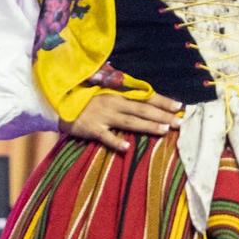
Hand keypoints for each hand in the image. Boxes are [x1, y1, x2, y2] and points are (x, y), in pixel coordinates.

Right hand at [60, 92, 183, 152]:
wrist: (58, 103)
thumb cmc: (84, 97)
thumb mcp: (104, 90)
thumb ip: (123, 93)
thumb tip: (145, 96)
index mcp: (118, 93)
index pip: (145, 96)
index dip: (163, 101)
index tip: (180, 106)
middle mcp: (113, 103)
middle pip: (142, 110)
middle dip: (162, 115)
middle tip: (179, 122)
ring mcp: (103, 116)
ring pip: (129, 122)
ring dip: (147, 126)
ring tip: (163, 130)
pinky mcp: (91, 129)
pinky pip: (105, 137)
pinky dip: (115, 142)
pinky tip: (127, 147)